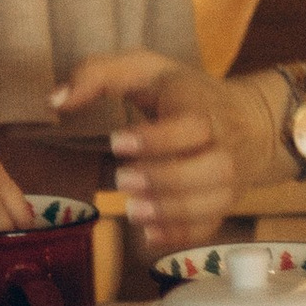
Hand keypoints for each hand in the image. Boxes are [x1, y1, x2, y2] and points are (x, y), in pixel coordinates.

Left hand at [49, 51, 268, 257]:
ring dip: (174, 212)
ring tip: (132, 211)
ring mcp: (230, 177)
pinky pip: (212, 225)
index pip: (192, 124)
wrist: (250, 120)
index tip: (116, 142)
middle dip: (167, 179)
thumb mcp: (144, 69)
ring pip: (215, 201)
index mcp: (203, 105)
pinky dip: (182, 235)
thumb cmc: (183, 92)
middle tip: (122, 180)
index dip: (157, 138)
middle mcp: (225, 143)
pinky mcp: (226, 202)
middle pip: (212, 167)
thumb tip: (55, 101)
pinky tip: (148, 236)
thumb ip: (98, 75)